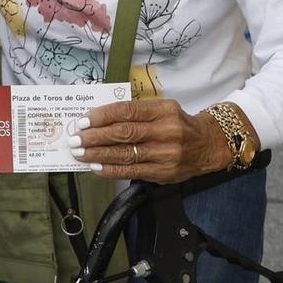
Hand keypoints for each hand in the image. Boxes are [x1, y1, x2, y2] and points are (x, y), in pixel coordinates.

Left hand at [69, 97, 235, 183]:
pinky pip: (132, 171)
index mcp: (163, 110)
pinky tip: (96, 168)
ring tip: (80, 154)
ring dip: (99, 155)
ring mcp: (166, 154)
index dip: (103, 116)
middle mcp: (166, 131)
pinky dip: (111, 170)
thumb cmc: (177, 123)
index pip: (127, 111)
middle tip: (75, 139)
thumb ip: (136, 113)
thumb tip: (98, 119)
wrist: (207, 146)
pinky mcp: (164, 173)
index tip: (83, 120)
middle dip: (95, 137)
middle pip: (124, 133)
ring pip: (126, 154)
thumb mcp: (162, 109)